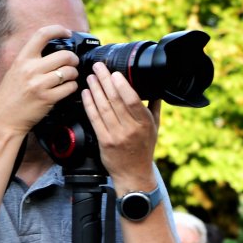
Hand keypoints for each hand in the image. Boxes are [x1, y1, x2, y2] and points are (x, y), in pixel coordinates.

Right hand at [0, 24, 79, 137]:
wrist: (4, 120)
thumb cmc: (10, 96)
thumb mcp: (14, 72)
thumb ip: (30, 60)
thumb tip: (52, 50)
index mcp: (22, 60)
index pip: (41, 35)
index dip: (58, 30)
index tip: (67, 33)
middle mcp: (30, 70)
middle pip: (64, 55)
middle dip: (73, 59)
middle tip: (73, 63)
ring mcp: (39, 84)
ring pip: (70, 71)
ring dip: (74, 74)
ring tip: (70, 77)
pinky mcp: (48, 99)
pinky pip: (70, 87)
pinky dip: (73, 87)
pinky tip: (68, 88)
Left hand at [84, 65, 160, 190]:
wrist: (134, 174)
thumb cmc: (144, 150)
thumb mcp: (154, 128)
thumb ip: (154, 108)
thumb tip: (157, 90)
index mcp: (144, 123)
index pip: (132, 100)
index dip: (122, 85)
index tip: (115, 73)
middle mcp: (130, 129)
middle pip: (115, 100)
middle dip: (105, 81)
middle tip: (98, 67)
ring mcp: (116, 135)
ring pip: (103, 107)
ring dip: (95, 89)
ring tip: (91, 77)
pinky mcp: (104, 141)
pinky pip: (94, 118)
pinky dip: (89, 104)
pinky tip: (86, 94)